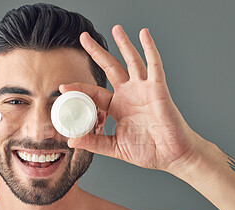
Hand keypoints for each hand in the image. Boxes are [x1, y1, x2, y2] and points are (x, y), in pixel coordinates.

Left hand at [60, 25, 203, 172]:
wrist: (172, 156)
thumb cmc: (148, 151)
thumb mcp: (115, 147)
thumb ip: (94, 142)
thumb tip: (71, 141)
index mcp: (117, 107)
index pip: (94, 93)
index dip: (79, 88)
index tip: (63, 86)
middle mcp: (129, 95)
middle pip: (110, 68)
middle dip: (97, 52)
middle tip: (84, 38)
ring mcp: (144, 90)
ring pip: (131, 61)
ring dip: (123, 44)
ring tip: (116, 28)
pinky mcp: (158, 89)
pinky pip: (154, 65)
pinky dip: (149, 49)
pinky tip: (144, 34)